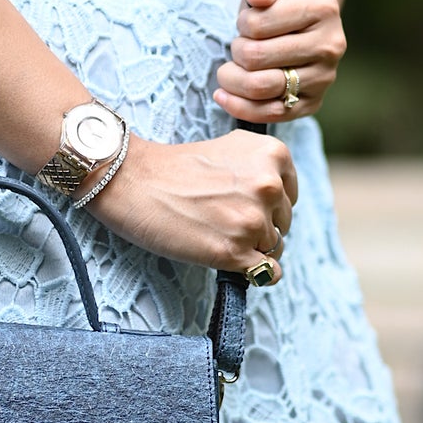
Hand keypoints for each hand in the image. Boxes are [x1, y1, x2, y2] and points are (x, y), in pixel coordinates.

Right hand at [90, 128, 297, 279]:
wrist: (133, 181)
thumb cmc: (176, 167)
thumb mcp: (232, 149)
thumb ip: (263, 169)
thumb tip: (282, 201)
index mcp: (274, 155)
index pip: (289, 195)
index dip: (267, 204)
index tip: (239, 203)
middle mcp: (269, 186)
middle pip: (283, 223)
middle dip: (258, 226)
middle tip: (221, 219)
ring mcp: (253, 221)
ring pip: (274, 248)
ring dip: (250, 248)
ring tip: (215, 234)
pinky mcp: (234, 252)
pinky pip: (268, 274)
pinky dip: (256, 274)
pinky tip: (234, 262)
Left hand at [214, 0, 346, 124]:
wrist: (301, 29)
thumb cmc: (280, 2)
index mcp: (324, 8)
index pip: (259, 24)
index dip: (242, 23)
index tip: (246, 22)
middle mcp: (331, 45)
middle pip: (256, 57)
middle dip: (236, 51)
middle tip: (237, 47)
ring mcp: (324, 78)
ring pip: (260, 87)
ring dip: (232, 79)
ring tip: (227, 70)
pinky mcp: (313, 104)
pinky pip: (269, 114)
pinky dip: (238, 106)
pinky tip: (222, 95)